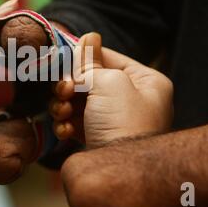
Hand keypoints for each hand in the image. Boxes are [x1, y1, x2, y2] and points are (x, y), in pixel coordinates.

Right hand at [50, 33, 173, 147]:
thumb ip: (92, 60)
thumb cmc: (121, 121)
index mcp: (146, 82)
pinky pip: (77, 122)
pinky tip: (65, 129)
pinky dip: (67, 123)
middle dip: (71, 85)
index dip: (84, 56)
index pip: (109, 57)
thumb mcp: (108, 81)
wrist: (118, 171)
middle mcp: (132, 100)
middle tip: (64, 90)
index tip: (64, 55)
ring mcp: (115, 120)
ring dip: (64, 104)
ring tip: (62, 112)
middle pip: (90, 80)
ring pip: (79, 101)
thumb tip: (89, 35)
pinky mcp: (99, 138)